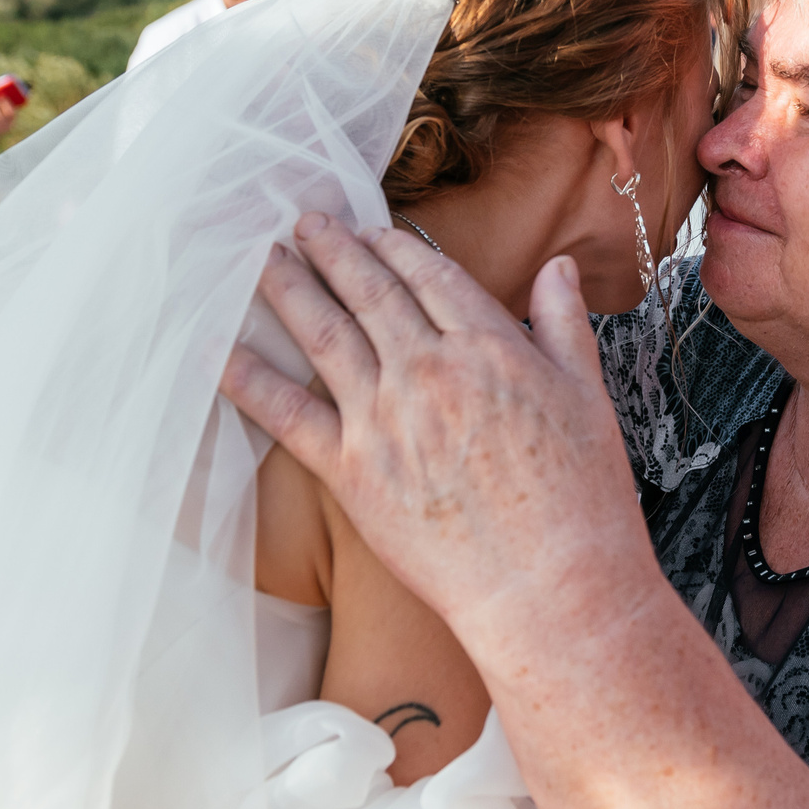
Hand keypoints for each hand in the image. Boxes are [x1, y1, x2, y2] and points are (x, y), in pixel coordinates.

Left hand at [218, 214, 647, 631]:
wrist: (552, 586)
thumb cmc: (581, 499)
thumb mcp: (588, 396)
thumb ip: (562, 324)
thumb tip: (555, 266)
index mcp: (489, 346)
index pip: (429, 275)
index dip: (394, 247)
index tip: (371, 231)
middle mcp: (429, 370)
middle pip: (369, 291)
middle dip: (332, 250)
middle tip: (303, 223)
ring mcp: (384, 418)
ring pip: (324, 335)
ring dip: (289, 288)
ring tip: (263, 259)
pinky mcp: (351, 472)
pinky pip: (287, 415)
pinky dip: (249, 379)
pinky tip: (220, 352)